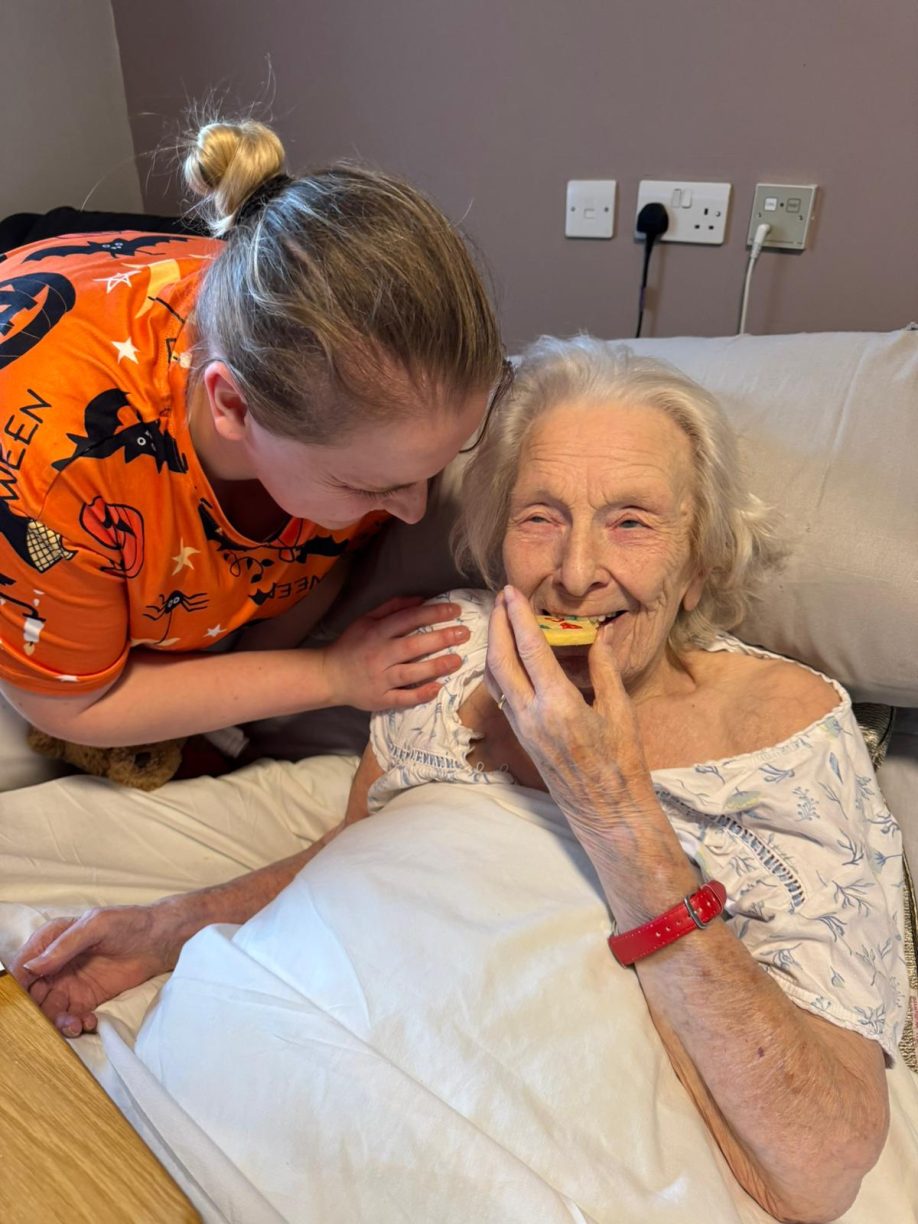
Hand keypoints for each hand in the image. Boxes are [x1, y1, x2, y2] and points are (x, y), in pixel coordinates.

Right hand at [9, 901, 187, 1037]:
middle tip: (47, 1021)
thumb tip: (32, 966)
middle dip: (35, 1011)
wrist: (159, 939)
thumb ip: (64, 946)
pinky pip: (70, 1018)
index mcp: (51, 940)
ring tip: (75, 1024)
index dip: (17, 986)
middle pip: (31, 994)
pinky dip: (75, 1026)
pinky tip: (88, 1022)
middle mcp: (55, 965)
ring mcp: (69, 984)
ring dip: (56, 1023)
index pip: (23, 966)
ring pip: (49, 1011)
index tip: (19, 1003)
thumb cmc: (129, 922)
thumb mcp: (95, 926)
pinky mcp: (86, 999)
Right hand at [321, 596, 469, 710]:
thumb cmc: (352, 645)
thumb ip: (393, 608)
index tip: (455, 611)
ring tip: (458, 660)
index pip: (408, 620)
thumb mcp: (367, 620)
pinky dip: (420, 694)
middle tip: (464, 633)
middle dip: (440, 639)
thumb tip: (421, 599)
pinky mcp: (380, 699)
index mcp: (376, 632)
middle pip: (413, 646)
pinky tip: (438, 688)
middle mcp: (379, 655)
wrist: (329, 676)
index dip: (433, 614)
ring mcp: (380, 679)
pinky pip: (403, 698)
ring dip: (435, 666)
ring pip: (410, 673)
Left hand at [484, 586, 655, 830]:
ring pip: (494, 679)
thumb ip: (604, 670)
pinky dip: (498, 668)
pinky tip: (506, 656)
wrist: (607, 812)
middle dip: (496, 625)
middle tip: (500, 598)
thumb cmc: (622, 763)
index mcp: (558, 705)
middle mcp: (531, 715)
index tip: (511, 592)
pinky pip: (501, 695)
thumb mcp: (620, 712)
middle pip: (500, 660)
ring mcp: (521, 728)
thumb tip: (598, 635)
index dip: (518, 617)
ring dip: (493, 646)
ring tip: (499, 620)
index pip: (529, 650)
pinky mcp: (520, 737)